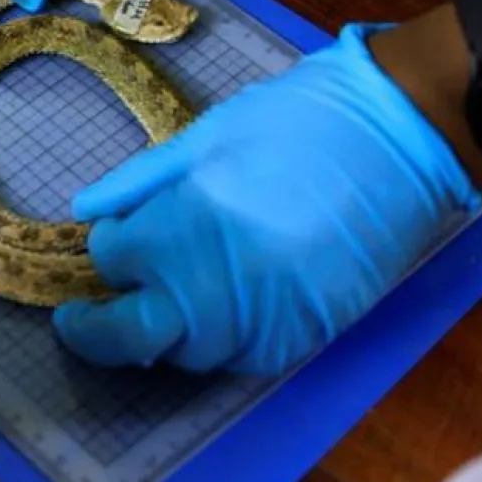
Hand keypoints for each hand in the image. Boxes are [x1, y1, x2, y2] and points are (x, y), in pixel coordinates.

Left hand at [52, 25, 481, 376]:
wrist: (400, 137)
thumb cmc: (298, 122)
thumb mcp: (206, 134)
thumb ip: (141, 181)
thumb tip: (85, 210)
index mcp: (183, 229)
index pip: (114, 262)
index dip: (108, 247)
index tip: (114, 236)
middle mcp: (214, 289)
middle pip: (132, 335)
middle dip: (98, 330)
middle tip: (81, 318)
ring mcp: (262, 323)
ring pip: (184, 355)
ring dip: (160, 335)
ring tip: (158, 304)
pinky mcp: (304, 338)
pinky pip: (239, 359)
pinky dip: (216, 342)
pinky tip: (214, 312)